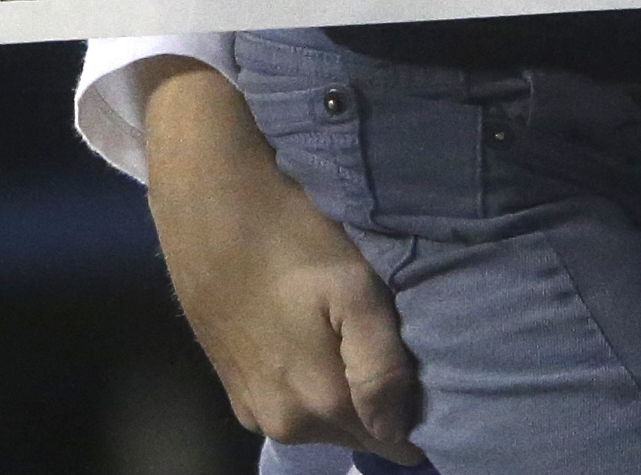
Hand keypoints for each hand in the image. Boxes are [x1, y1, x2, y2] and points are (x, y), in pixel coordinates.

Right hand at [142, 62, 423, 462]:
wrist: (207, 202)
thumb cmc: (291, 235)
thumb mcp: (355, 288)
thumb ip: (382, 366)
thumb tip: (398, 431)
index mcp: (320, 404)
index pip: (392, 438)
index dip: (419, 411)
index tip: (433, 373)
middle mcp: (285, 424)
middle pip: (358, 429)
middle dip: (385, 401)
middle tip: (400, 341)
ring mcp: (254, 408)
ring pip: (325, 418)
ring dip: (348, 390)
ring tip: (359, 336)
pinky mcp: (235, 387)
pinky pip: (293, 403)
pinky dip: (313, 382)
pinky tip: (317, 338)